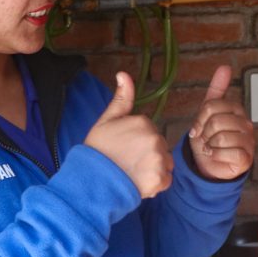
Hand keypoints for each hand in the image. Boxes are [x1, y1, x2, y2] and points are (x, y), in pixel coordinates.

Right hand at [85, 72, 172, 197]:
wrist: (92, 181)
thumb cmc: (98, 150)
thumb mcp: (107, 120)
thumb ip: (122, 98)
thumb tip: (123, 73)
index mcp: (144, 122)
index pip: (150, 131)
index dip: (137, 141)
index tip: (123, 148)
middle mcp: (155, 139)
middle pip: (160, 146)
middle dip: (147, 154)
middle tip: (127, 162)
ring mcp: (159, 160)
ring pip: (165, 163)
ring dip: (154, 168)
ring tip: (133, 172)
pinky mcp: (160, 180)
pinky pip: (165, 180)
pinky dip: (155, 183)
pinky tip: (139, 182)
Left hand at [189, 65, 253, 180]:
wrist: (210, 165)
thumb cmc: (210, 138)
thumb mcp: (208, 113)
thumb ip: (217, 90)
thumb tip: (225, 67)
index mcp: (236, 110)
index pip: (212, 106)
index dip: (200, 119)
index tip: (198, 128)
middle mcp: (246, 124)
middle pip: (216, 121)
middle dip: (205, 133)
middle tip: (206, 140)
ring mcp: (248, 141)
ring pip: (221, 137)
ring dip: (209, 146)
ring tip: (211, 149)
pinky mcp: (246, 158)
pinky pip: (228, 153)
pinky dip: (216, 156)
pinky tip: (216, 157)